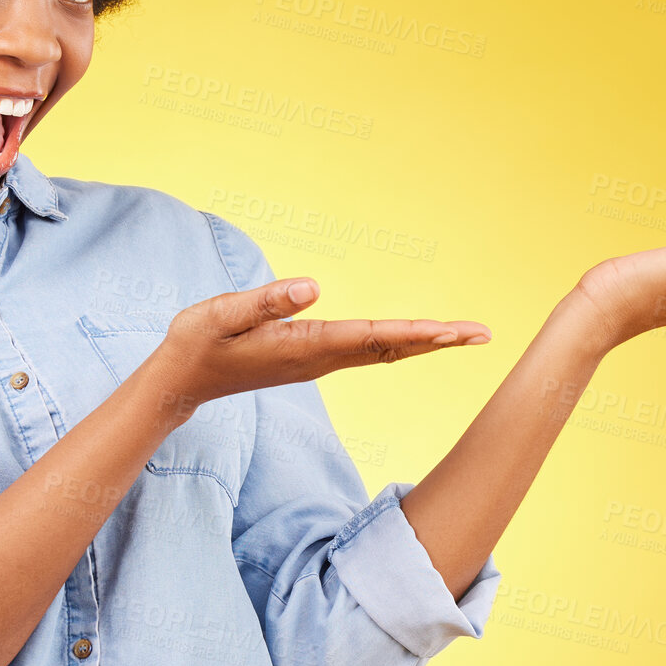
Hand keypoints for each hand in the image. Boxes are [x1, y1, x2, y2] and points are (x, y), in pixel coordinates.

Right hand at [155, 277, 491, 410]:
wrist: (182, 379)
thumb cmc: (198, 342)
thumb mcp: (221, 314)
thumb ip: (266, 301)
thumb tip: (314, 286)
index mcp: (304, 346)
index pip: (370, 337)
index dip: (414, 332)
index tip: (452, 331)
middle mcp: (320, 358)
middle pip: (391, 348)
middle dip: (437, 340)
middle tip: (483, 334)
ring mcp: (318, 360)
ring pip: (384, 351)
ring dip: (425, 342)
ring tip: (464, 335)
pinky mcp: (312, 357)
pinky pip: (369, 350)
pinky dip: (400, 342)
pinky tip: (417, 339)